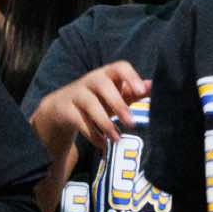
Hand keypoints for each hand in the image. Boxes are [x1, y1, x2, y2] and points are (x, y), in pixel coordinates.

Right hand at [31, 62, 149, 154]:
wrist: (60, 109)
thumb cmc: (96, 99)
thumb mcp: (115, 95)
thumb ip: (133, 91)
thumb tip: (152, 85)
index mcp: (107, 74)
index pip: (120, 67)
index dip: (131, 77)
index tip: (141, 91)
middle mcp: (90, 80)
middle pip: (103, 85)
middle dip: (118, 104)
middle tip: (131, 123)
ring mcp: (76, 94)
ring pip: (90, 104)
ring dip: (105, 123)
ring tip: (117, 138)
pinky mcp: (65, 109)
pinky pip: (79, 121)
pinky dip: (92, 134)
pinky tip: (103, 144)